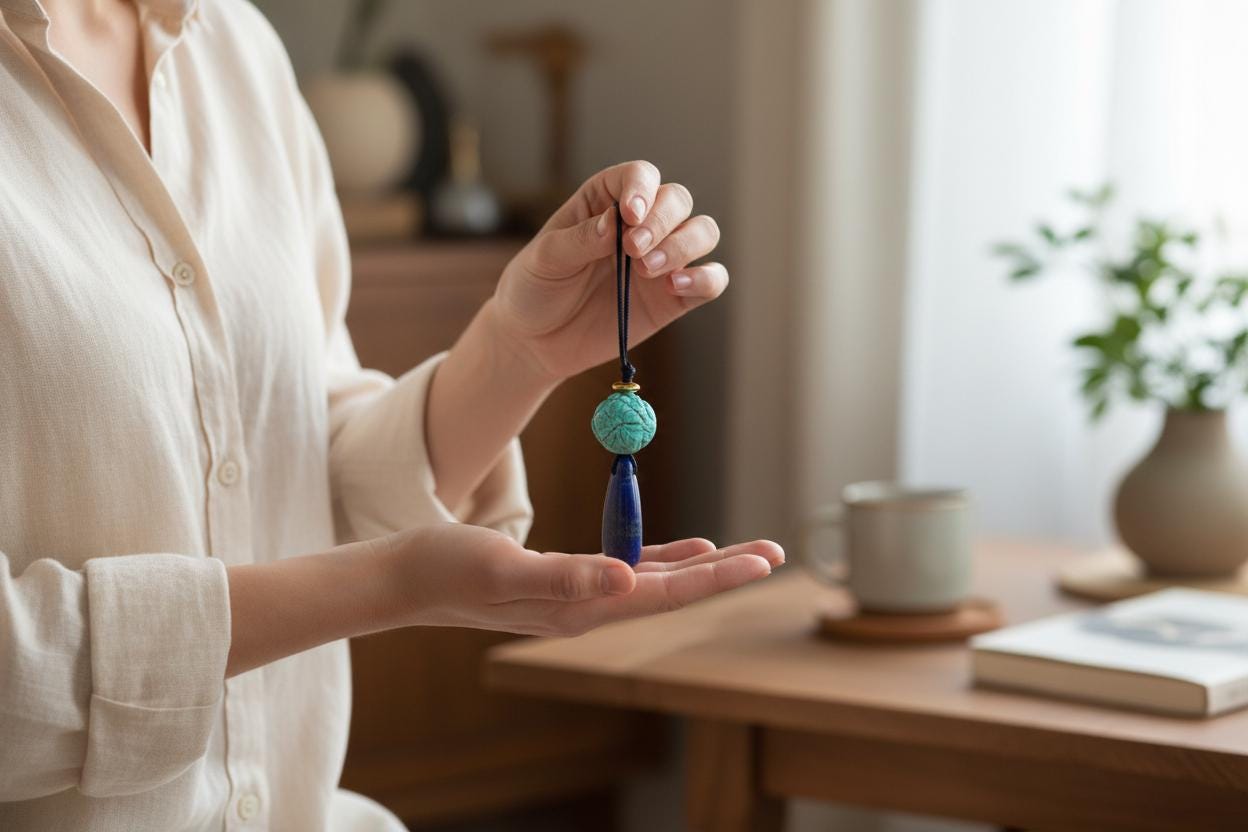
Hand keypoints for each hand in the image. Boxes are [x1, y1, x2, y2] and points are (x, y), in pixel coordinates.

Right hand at [380, 523, 783, 636]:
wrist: (406, 577)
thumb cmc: (447, 568)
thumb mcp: (504, 570)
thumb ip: (566, 580)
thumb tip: (627, 581)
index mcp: (579, 609)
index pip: (662, 594)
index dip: (715, 576)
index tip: (761, 560)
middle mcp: (587, 608)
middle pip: (672, 590)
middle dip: (726, 571)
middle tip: (778, 551)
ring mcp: (579, 598)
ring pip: (657, 581)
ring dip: (703, 567)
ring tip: (749, 551)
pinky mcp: (566, 582)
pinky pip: (630, 571)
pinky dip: (664, 559)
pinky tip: (689, 549)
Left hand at [490, 161, 725, 382]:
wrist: (535, 341)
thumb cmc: (535, 289)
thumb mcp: (545, 259)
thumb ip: (581, 238)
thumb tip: (616, 222)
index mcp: (606, 202)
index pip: (639, 175)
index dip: (642, 188)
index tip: (629, 214)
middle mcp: (641, 225)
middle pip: (678, 200)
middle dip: (662, 221)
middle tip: (633, 250)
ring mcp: (661, 260)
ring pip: (703, 232)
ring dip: (684, 246)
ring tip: (646, 271)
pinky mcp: (673, 298)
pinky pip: (712, 280)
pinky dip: (705, 279)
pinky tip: (675, 287)